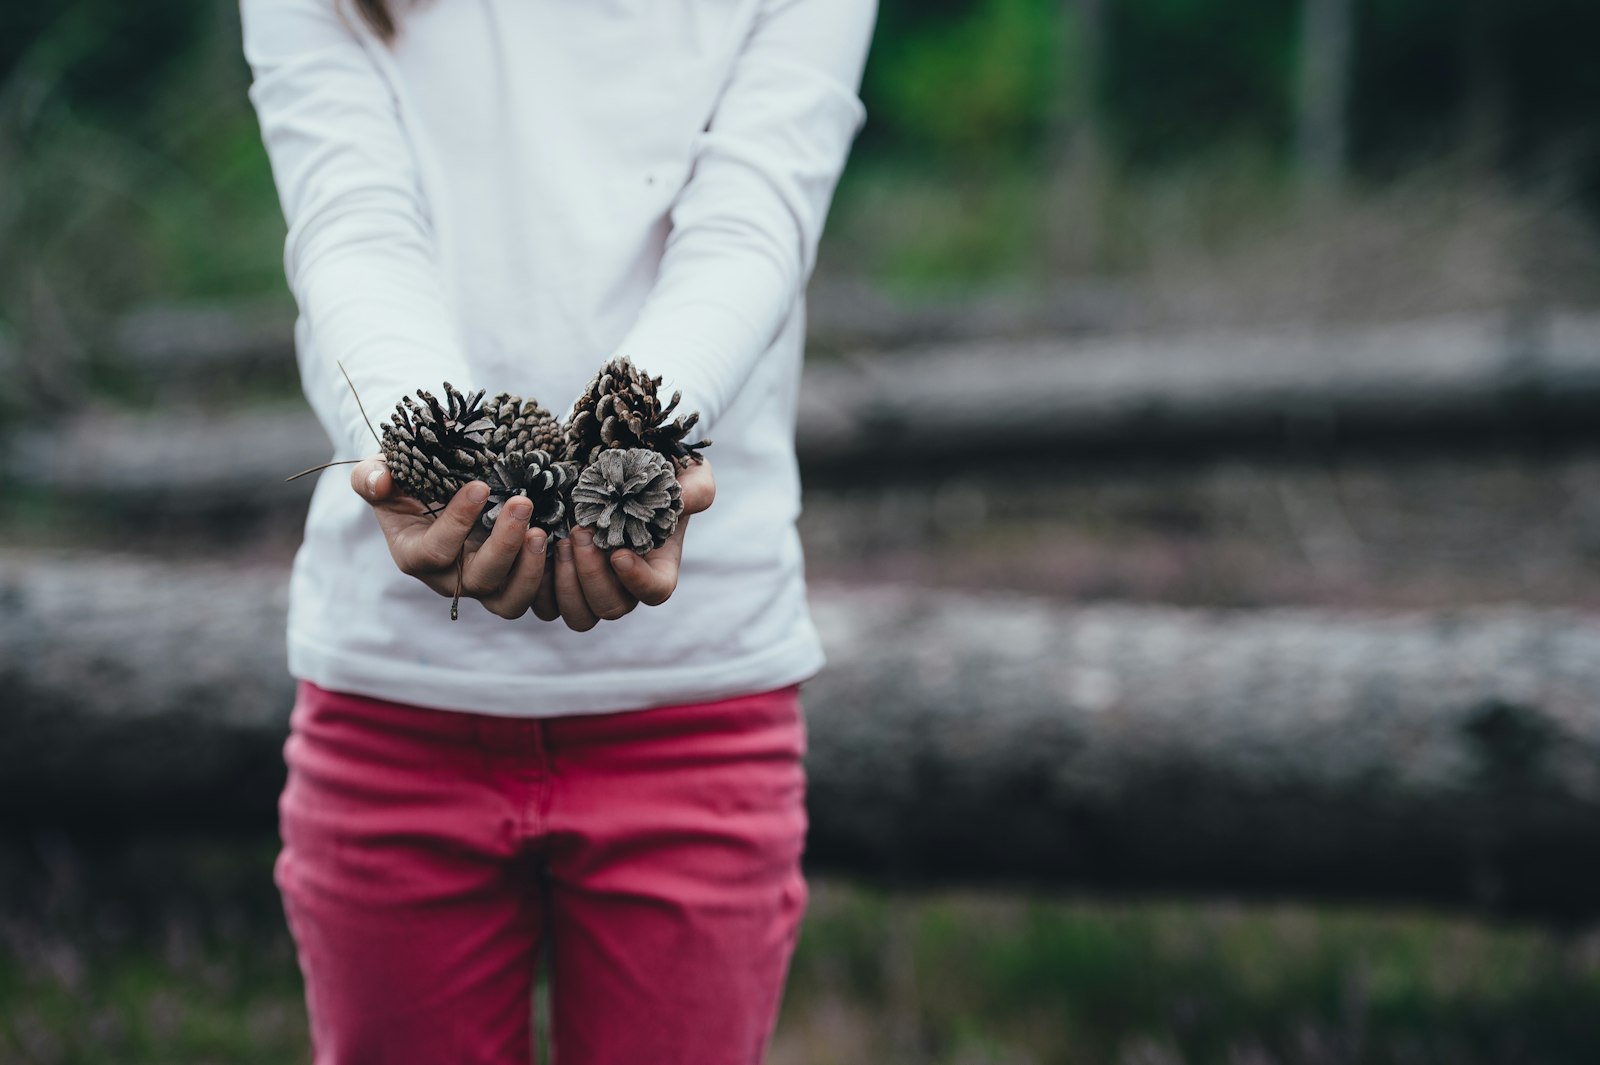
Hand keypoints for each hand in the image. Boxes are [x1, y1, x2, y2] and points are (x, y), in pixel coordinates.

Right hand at [350, 457, 550, 619]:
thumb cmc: (404, 480)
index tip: (480, 486)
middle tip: (522, 502)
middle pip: (479, 580)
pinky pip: (533, 596)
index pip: (435, 551)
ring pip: (509, 601)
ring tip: (542, 530)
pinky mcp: (510, 582)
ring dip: (529, 569)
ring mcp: (482, 584)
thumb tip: (379, 481)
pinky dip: (549, 577)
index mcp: (414, 555)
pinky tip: (562, 542)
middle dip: (503, 544)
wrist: (432, 490)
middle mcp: (449, 579)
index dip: (457, 522)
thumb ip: (371, 477)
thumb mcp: (380, 472)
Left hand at [541, 458, 715, 630]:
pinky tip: (538, 547)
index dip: (638, 581)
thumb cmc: (653, 476)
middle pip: (611, 608)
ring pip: (579, 616)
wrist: (611, 475)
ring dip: (567, 583)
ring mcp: (590, 590)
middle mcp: (624, 587)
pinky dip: (539, 584)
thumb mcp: (684, 475)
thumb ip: (695, 488)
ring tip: (560, 540)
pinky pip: (545, 606)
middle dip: (592, 574)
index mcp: (657, 567)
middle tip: (580, 533)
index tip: (619, 553)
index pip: (655, 592)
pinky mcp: (557, 586)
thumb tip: (686, 498)